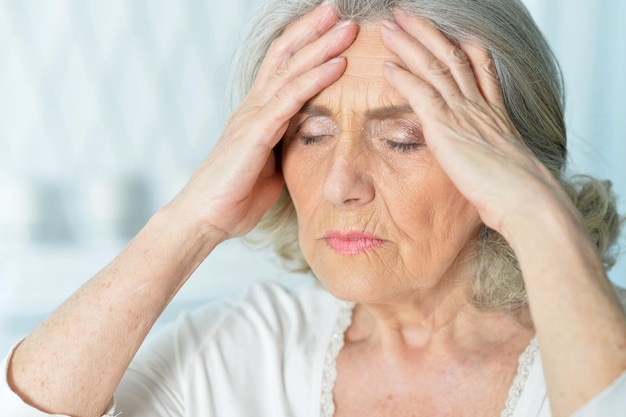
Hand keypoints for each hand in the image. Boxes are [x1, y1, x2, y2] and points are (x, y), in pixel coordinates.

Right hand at [168, 3, 357, 240]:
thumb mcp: (269, 167)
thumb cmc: (235, 196)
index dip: (305, 44)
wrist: (205, 218)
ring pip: (291, 70)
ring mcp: (253, 116)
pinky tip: (338, 64)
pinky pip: (290, 99)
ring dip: (321, 46)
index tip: (331, 27)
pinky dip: (315, 78)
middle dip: (313, 31)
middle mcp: (253, 107)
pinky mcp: (256, 133)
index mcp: (257, 114)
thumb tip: (305, 145)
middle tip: (339, 9)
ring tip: (348, 25)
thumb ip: (285, 148)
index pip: (282, 67)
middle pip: (286, 57)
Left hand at [379, 10, 575, 236]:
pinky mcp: (446, 126)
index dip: (461, 44)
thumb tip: (485, 163)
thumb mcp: (505, 164)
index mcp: (494, 111)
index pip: (478, 66)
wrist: (524, 198)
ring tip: (389, 26)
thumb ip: (490, 152)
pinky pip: (421, 93)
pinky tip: (386, 67)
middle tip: (407, 14)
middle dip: (427, 31)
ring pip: (433, 66)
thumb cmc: (516, 192)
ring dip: (409, 43)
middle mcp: (479, 104)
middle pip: (451, 55)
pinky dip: (402, 77)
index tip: (450, 30)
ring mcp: (463, 112)